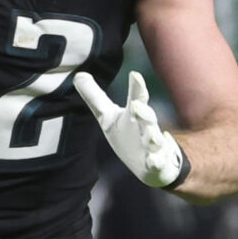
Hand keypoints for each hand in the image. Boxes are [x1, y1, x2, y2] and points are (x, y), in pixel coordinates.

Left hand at [72, 69, 190, 187]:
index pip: (136, 98)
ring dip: (153, 137)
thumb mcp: (109, 117)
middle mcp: (146, 127)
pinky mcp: (157, 164)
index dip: (136, 87)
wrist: (153, 164)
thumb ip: (95, 97)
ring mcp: (153, 146)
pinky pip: (158, 163)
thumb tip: (79, 75)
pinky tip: (154, 161)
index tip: (134, 74)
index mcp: (134, 115)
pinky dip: (157, 162)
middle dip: (143, 112)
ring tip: (151, 135)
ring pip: (155, 140)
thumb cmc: (129, 135)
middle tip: (136, 106)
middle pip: (147, 118)